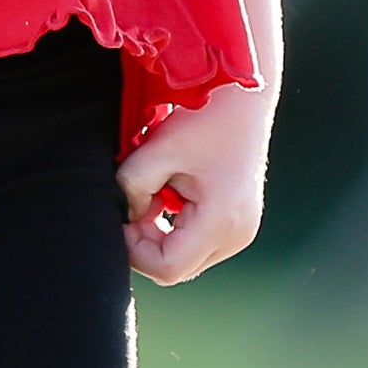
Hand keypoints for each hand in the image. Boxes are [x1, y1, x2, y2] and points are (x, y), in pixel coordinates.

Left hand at [117, 85, 270, 283]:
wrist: (243, 98)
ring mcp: (242, 232)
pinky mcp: (239, 225)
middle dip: (145, 244)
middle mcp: (237, 235)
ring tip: (154, 195)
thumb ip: (130, 186)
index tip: (123, 215)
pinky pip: (198, 245)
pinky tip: (169, 196)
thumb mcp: (157, 150)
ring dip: (159, 236)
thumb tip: (125, 217)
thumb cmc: (202, 118)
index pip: (167, 268)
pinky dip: (175, 229)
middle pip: (176, 269)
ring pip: (186, 259)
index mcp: (222, 220)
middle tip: (135, 203)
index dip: (134, 250)